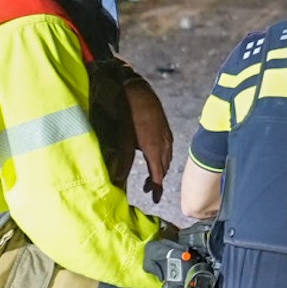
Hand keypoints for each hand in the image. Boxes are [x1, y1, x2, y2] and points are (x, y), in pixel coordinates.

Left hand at [124, 78, 173, 202]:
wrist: (134, 88)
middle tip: (149, 190)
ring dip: (161, 169)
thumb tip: (119, 177)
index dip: (157, 188)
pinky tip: (154, 158)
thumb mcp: (122, 138)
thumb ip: (124, 158)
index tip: (154, 199)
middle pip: (165, 168)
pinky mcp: (165, 128)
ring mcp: (166, 134)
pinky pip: (167, 148)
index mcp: (153, 147)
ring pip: (167, 158)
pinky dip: (162, 158)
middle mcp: (163, 142)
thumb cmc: (125, 112)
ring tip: (151, 177)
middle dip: (158, 180)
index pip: (159, 174)